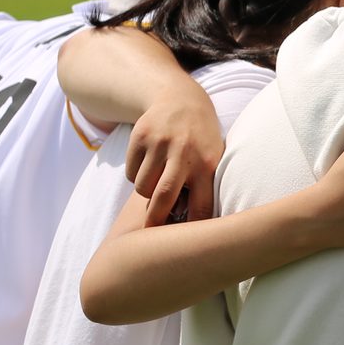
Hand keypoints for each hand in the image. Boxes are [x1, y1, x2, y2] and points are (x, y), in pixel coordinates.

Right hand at [127, 89, 224, 225]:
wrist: (180, 99)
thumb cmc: (200, 140)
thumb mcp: (213, 158)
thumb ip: (204, 187)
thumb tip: (194, 229)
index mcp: (206, 163)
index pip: (201, 204)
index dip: (193, 228)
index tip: (186, 246)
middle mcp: (183, 152)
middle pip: (163, 196)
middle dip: (155, 220)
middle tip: (150, 232)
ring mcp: (159, 143)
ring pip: (142, 186)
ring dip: (146, 193)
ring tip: (157, 183)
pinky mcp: (140, 137)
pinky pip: (130, 172)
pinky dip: (135, 175)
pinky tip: (148, 164)